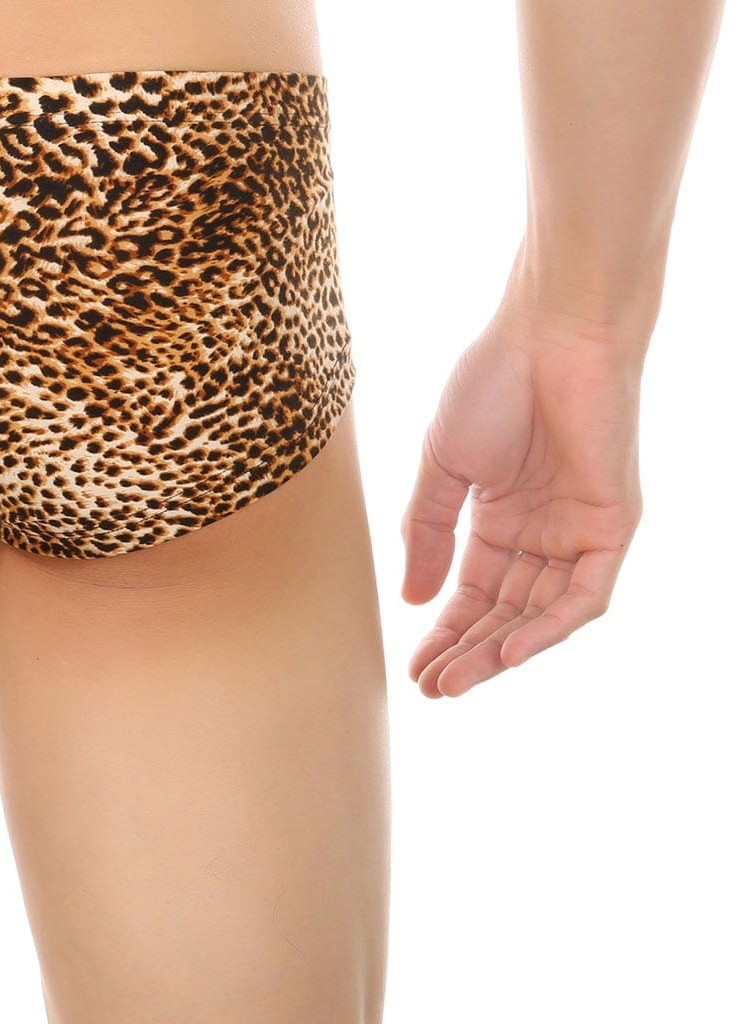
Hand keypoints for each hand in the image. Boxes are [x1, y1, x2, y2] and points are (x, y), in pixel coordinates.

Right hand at [400, 300, 643, 696]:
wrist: (549, 335)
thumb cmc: (492, 384)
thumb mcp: (441, 467)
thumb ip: (425, 531)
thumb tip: (412, 599)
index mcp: (499, 516)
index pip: (473, 591)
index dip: (443, 630)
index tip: (412, 666)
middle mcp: (542, 532)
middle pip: (505, 612)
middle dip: (468, 652)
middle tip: (432, 688)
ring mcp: (578, 531)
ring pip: (543, 614)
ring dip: (501, 651)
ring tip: (457, 680)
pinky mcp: (613, 525)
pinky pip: (586, 594)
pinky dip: (550, 627)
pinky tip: (510, 650)